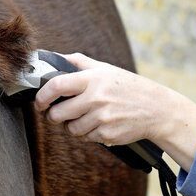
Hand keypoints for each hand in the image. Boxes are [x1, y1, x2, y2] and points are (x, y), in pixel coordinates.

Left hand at [34, 53, 195, 170]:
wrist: (157, 109)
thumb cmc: (127, 86)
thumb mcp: (105, 69)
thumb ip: (79, 62)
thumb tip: (53, 57)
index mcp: (92, 79)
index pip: (56, 86)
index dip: (42, 96)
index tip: (39, 102)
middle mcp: (96, 98)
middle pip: (58, 114)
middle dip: (53, 116)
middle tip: (57, 113)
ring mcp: (102, 118)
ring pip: (71, 129)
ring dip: (72, 126)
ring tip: (84, 117)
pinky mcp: (107, 135)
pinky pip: (86, 138)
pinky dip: (88, 133)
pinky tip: (99, 124)